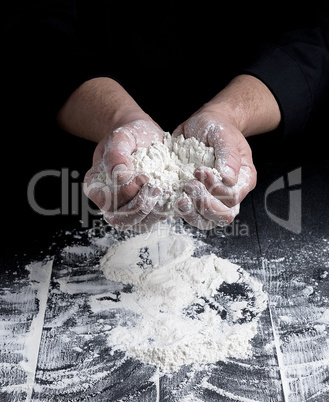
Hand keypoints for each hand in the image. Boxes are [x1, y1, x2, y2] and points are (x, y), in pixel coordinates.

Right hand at [84, 118, 165, 231]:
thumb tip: (119, 174)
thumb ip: (116, 154)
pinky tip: (172, 197)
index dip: (123, 193)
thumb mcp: (120, 137)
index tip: (142, 177)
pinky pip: (153, 221)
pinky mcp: (146, 210)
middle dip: (139, 207)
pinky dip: (164, 213)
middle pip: (120, 220)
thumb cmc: (130, 136)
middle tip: (156, 188)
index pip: (106, 201)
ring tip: (166, 192)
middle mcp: (110, 202)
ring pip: (137, 225)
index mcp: (96, 185)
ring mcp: (128, 208)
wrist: (145, 137)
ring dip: (153, 213)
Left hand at [173, 109, 256, 229]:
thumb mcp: (223, 134)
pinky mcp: (196, 199)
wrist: (202, 125)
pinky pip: (192, 215)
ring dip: (192, 213)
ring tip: (180, 198)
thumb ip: (228, 154)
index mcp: (243, 178)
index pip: (233, 196)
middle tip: (189, 184)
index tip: (199, 170)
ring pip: (207, 220)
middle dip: (204, 203)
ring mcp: (213, 199)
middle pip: (223, 214)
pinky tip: (173, 199)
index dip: (215, 188)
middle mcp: (230, 193)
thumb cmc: (216, 127)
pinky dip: (182, 211)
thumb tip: (229, 177)